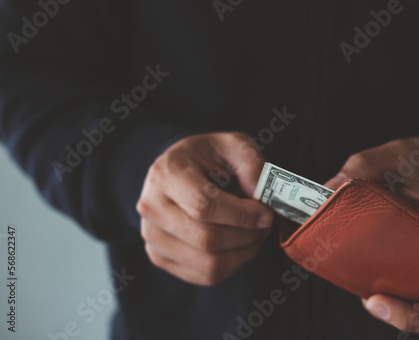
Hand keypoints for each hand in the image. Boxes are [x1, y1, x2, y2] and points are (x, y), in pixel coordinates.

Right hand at [136, 132, 273, 285]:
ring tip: (255, 235)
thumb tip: (258, 197)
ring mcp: (152, 236)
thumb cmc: (207, 157)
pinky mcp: (159, 257)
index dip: (242, 215)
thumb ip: (251, 163)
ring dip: (243, 254)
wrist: (178, 170)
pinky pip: (204, 276)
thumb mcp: (233, 144)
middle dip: (247, 236)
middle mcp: (152, 207)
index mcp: (166, 174)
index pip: (204, 206)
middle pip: (206, 239)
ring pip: (208, 264)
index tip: (265, 213)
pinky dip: (231, 266)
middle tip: (264, 225)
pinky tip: (239, 246)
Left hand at [324, 138, 418, 332]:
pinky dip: (391, 293)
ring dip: (401, 309)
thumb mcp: (398, 153)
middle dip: (415, 314)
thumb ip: (366, 163)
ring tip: (369, 299)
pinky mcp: (416, 258)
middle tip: (376, 303)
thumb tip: (331, 187)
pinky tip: (366, 287)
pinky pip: (409, 284)